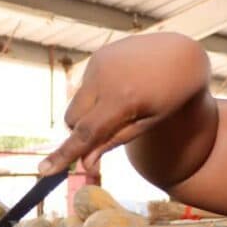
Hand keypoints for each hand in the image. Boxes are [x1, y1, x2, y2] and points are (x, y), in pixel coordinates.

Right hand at [38, 33, 211, 175]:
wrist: (182, 55)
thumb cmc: (171, 96)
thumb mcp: (148, 123)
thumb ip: (114, 141)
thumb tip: (85, 164)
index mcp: (123, 99)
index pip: (85, 133)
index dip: (64, 154)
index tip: (44, 170)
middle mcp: (105, 77)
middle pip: (73, 118)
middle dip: (82, 130)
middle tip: (108, 130)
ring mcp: (100, 63)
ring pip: (78, 102)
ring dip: (92, 111)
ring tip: (127, 101)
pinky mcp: (99, 56)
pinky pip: (87, 86)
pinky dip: (99, 94)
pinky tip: (125, 85)